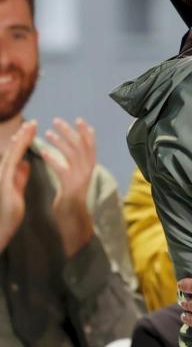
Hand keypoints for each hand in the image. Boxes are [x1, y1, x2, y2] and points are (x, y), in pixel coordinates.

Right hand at [0, 121, 34, 252]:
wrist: (4, 224)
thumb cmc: (11, 208)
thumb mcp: (18, 187)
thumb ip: (21, 175)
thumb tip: (25, 163)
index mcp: (9, 172)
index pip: (17, 152)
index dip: (24, 140)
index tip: (33, 128)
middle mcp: (3, 171)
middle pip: (14, 149)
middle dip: (23, 135)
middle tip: (33, 122)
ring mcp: (2, 176)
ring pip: (11, 154)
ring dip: (20, 140)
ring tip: (29, 129)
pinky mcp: (4, 182)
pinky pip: (11, 164)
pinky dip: (16, 154)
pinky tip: (21, 146)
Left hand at [41, 118, 96, 256]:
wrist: (73, 220)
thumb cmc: (71, 201)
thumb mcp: (75, 181)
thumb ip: (74, 168)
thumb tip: (71, 154)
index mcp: (89, 169)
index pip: (91, 146)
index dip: (87, 133)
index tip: (80, 120)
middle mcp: (88, 172)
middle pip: (82, 146)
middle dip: (71, 132)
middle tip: (58, 120)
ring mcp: (80, 179)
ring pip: (73, 155)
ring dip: (61, 142)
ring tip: (48, 133)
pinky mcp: (71, 187)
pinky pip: (62, 170)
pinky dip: (54, 160)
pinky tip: (43, 153)